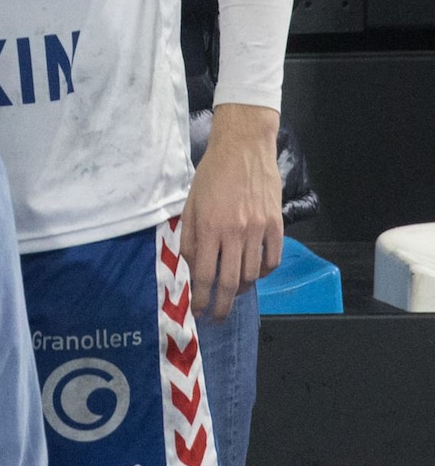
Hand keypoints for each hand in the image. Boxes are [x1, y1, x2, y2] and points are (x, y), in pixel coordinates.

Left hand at [180, 103, 283, 319]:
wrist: (243, 148)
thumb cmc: (211, 175)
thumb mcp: (190, 204)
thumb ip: (189, 237)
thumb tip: (191, 267)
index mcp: (208, 227)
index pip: (204, 274)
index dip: (201, 298)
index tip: (199, 311)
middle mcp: (234, 232)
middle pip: (230, 282)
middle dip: (222, 305)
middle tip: (217, 317)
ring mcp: (259, 230)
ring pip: (252, 274)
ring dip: (241, 289)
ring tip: (232, 293)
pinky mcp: (277, 225)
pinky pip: (273, 259)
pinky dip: (264, 272)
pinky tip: (254, 273)